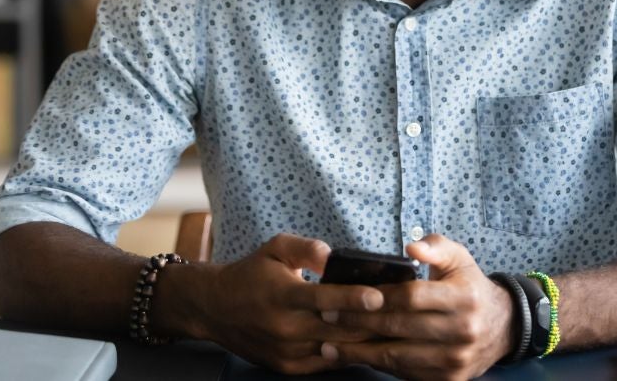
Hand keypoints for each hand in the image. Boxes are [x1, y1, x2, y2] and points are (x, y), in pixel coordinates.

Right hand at [199, 233, 382, 374]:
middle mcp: (285, 327)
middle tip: (401, 312)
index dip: (355, 297)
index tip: (381, 295)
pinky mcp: (288, 366)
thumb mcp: (275, 248)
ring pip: (337, 348)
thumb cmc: (251, 274)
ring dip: (365, 339)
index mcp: (283, 296)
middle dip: (371, 321)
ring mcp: (287, 351)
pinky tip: (367, 341)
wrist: (215, 309)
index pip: (325, 299)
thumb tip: (332, 255)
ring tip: (393, 327)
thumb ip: (306, 248)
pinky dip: (348, 352)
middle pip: (338, 328)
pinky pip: (327, 362)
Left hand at [322, 234, 514, 380]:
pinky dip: (380, 366)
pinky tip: (358, 357)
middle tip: (327, 317)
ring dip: (360, 352)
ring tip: (330, 345)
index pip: (411, 297)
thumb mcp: (459, 258)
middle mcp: (461, 331)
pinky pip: (406, 373)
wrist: (503, 327)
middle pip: (399, 328)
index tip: (344, 295)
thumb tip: (410, 248)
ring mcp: (455, 360)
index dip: (376, 297)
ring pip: (398, 357)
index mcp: (463, 298)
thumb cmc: (470, 286)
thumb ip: (435, 247)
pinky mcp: (449, 380)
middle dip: (358, 323)